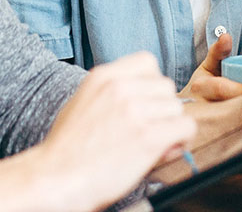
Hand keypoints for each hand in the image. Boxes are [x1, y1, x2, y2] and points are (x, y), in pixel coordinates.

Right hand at [33, 52, 195, 210]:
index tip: (144, 103)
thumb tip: (146, 100)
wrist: (55, 179)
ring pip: (177, 107)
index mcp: (104, 76)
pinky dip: (181, 140)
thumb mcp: (83, 103)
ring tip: (152, 143)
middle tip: (148, 128)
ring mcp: (135, 111)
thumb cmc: (66, 149)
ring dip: (170, 126)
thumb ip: (113, 94)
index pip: (148, 62)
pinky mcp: (148, 137)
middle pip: (166, 86)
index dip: (150, 84)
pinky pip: (186, 127)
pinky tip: (164, 150)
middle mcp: (121, 88)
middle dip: (161, 108)